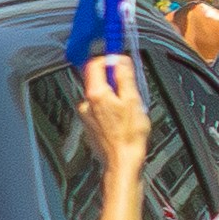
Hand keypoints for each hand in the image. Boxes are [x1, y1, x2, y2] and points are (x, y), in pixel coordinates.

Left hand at [77, 53, 148, 176]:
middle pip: (97, 79)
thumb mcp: (133, 100)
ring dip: (113, 95)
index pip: (94, 64)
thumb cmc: (129, 135)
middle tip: (130, 89)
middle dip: (114, 80)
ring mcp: (86, 114)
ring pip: (99, 94)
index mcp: (96, 94)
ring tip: (129, 108)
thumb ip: (124, 77)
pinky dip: (110, 107)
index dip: (108, 58)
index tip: (119, 59)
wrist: (122, 160)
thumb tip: (119, 60)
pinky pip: (98, 107)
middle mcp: (86, 102)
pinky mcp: (89, 123)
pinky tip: (122, 119)